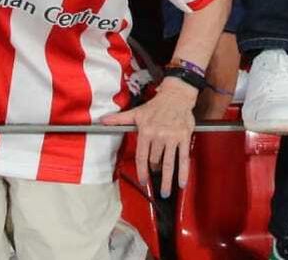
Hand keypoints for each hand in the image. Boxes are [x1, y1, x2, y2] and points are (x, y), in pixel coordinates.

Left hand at [100, 79, 195, 197]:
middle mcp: (159, 136)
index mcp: (146, 131)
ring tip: (165, 192)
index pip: (142, 157)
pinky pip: (183, 158)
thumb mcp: (136, 112)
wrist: (176, 95)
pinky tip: (182, 183)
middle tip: (156, 177)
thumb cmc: (155, 105)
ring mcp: (172, 138)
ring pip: (168, 163)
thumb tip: (103, 120)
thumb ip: (119, 119)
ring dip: (167, 180)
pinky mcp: (184, 138)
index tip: (142, 180)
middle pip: (155, 161)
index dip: (141, 171)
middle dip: (154, 170)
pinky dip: (183, 172)